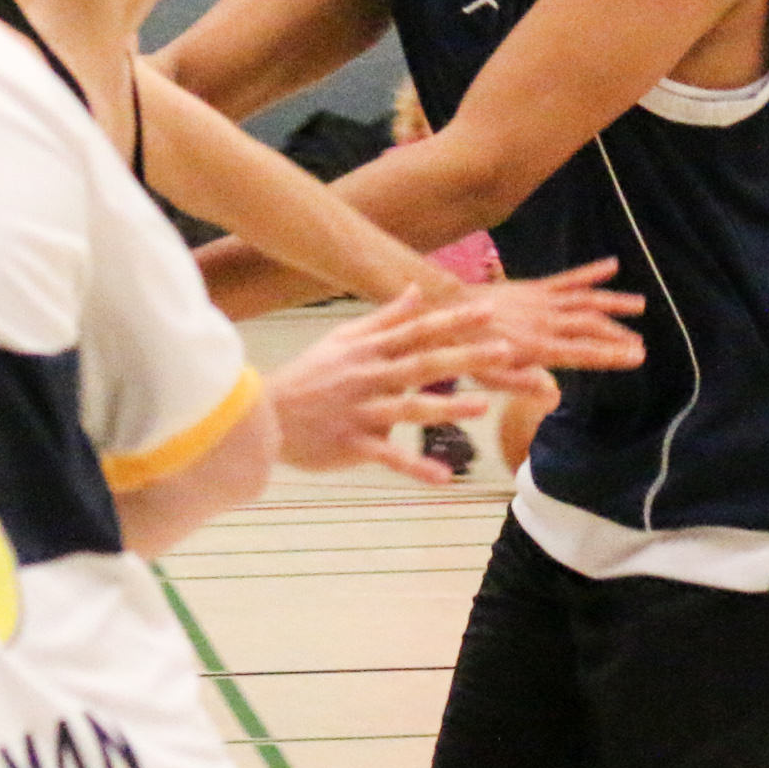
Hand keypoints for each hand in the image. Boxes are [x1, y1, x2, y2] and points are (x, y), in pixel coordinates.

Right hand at [268, 287, 505, 483]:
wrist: (263, 415)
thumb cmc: (310, 375)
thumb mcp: (344, 338)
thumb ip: (385, 318)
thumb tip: (416, 290)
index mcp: (371, 350)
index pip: (419, 330)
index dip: (454, 319)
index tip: (489, 310)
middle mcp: (370, 377)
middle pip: (423, 363)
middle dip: (465, 356)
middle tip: (505, 351)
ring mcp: (362, 411)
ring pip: (409, 408)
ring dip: (447, 408)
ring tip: (482, 407)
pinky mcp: (352, 443)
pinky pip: (388, 457)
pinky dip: (415, 468)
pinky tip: (444, 478)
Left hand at [471, 258, 643, 376]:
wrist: (446, 306)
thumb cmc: (464, 348)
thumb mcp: (487, 375)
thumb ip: (520, 384)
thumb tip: (552, 393)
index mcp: (535, 346)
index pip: (581, 352)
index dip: (610, 355)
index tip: (636, 357)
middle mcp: (544, 321)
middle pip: (590, 326)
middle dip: (618, 336)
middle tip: (642, 346)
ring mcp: (542, 301)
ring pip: (585, 300)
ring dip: (614, 302)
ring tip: (640, 304)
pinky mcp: (535, 287)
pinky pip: (567, 279)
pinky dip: (590, 272)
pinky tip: (612, 265)